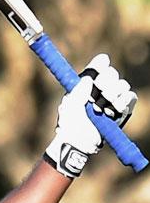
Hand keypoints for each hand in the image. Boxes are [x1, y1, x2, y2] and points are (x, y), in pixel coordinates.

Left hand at [45, 54, 136, 177]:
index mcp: (85, 84)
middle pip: (112, 73)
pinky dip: (123, 102)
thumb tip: (89, 78)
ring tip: (101, 108)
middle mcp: (100, 89)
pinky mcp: (122, 110)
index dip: (100, 63)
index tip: (102, 61)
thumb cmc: (70, 123)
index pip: (96, 67)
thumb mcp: (70, 104)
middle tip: (99, 90)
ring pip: (122, 85)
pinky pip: (131, 97)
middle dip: (106, 80)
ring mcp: (112, 99)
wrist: (80, 141)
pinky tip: (112, 110)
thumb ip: (79, 89)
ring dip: (113, 94)